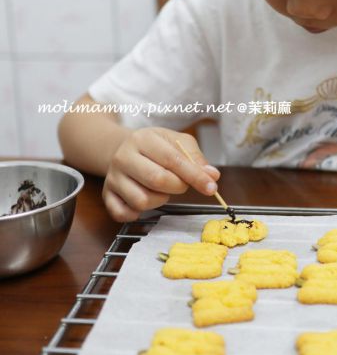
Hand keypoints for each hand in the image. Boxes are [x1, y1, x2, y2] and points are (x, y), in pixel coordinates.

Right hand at [103, 128, 219, 221]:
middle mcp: (123, 157)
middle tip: (181, 184)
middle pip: (157, 180)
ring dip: (159, 200)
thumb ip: (195, 158)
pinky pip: (122, 214)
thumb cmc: (156, 147)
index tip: (211, 187)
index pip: (172, 160)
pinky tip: (144, 201)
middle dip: (178, 187)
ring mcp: (113, 177)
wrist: (123, 149)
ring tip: (160, 190)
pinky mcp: (107, 195)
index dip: (194, 176)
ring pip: (141, 200)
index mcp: (142, 139)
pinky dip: (136, 214)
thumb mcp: (177, 142)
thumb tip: (212, 176)